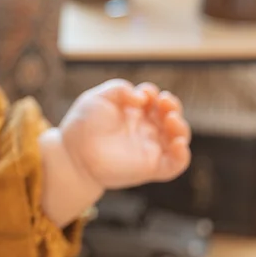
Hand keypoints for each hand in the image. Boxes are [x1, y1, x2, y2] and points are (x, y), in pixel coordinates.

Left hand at [60, 79, 190, 189]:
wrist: (72, 153)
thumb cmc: (83, 125)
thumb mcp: (99, 98)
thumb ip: (120, 89)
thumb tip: (141, 97)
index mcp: (135, 113)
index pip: (155, 100)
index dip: (154, 94)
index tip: (144, 94)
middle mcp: (145, 130)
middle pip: (171, 116)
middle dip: (173, 106)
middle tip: (164, 102)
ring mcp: (149, 149)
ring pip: (178, 138)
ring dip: (181, 127)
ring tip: (171, 118)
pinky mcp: (150, 167)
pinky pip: (176, 165)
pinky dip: (183, 155)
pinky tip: (177, 143)